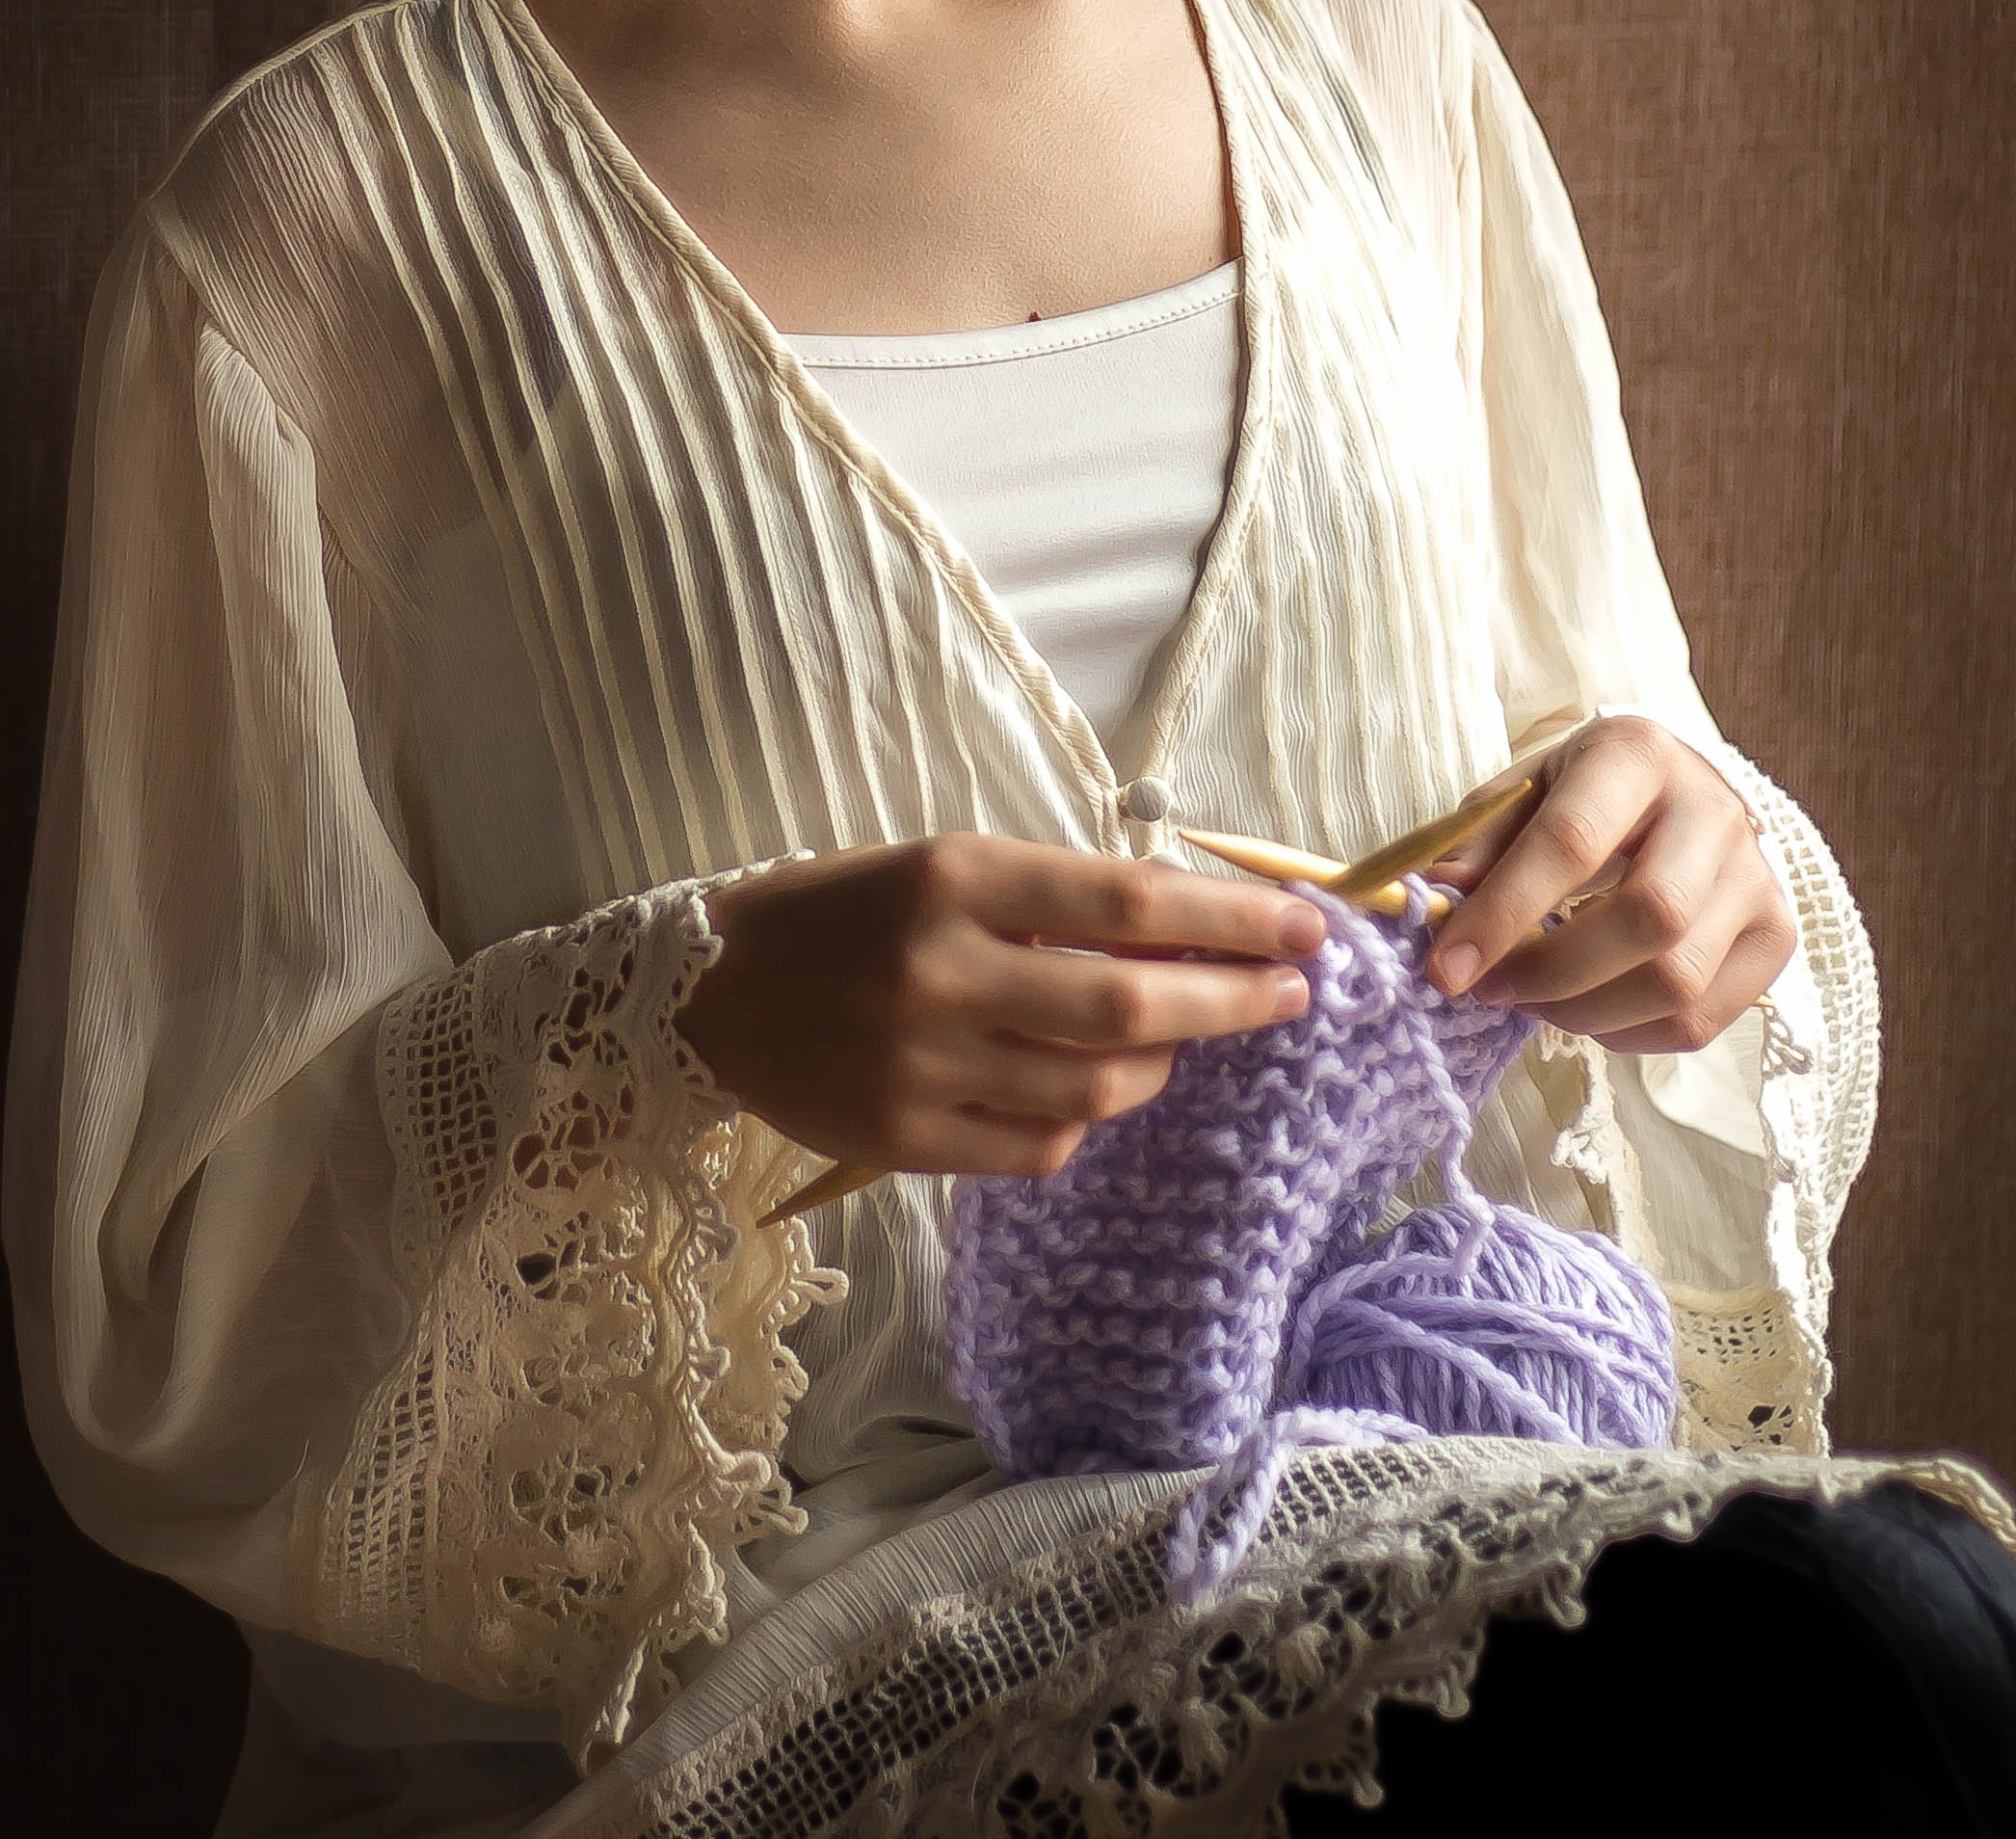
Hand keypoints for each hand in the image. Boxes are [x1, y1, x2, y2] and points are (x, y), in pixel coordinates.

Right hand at [670, 832, 1328, 1178]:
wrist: (711, 987)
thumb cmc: (846, 910)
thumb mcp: (943, 868)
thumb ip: (1051, 901)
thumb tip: (1183, 931)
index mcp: (957, 877)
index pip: (1127, 901)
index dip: (1229, 920)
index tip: (1304, 930)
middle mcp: (944, 969)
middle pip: (1129, 1002)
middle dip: (1230, 1000)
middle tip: (1290, 995)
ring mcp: (923, 1063)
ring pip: (1095, 1089)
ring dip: (1160, 1066)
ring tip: (1183, 1040)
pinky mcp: (904, 1139)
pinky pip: (1036, 1148)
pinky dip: (1083, 1125)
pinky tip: (1090, 1094)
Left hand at [1425, 714, 1796, 1054]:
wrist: (1681, 792)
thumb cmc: (1587, 795)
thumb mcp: (1525, 792)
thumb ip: (1479, 842)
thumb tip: (1433, 899)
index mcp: (1638, 755)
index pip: (1572, 841)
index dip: (1503, 913)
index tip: (1447, 968)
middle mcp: (1714, 812)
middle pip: (1647, 919)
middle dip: (1552, 973)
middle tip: (1492, 990)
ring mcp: (1758, 878)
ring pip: (1677, 981)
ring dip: (1586, 1013)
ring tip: (1535, 1002)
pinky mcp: (1775, 936)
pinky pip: (1701, 1020)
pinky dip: (1629, 1035)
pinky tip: (1589, 1012)